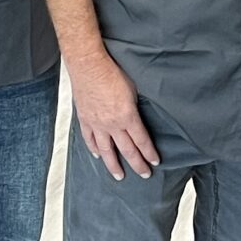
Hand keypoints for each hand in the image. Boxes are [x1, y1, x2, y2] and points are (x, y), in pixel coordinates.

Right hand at [68, 51, 157, 178]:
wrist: (88, 64)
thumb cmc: (112, 71)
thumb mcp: (133, 89)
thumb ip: (136, 106)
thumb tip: (139, 116)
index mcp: (127, 116)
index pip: (142, 141)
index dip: (150, 153)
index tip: (155, 161)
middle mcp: (112, 124)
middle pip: (127, 150)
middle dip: (137, 164)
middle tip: (144, 174)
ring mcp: (97, 123)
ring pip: (107, 150)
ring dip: (114, 165)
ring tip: (119, 176)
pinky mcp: (85, 119)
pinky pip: (90, 139)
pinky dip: (94, 148)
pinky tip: (98, 155)